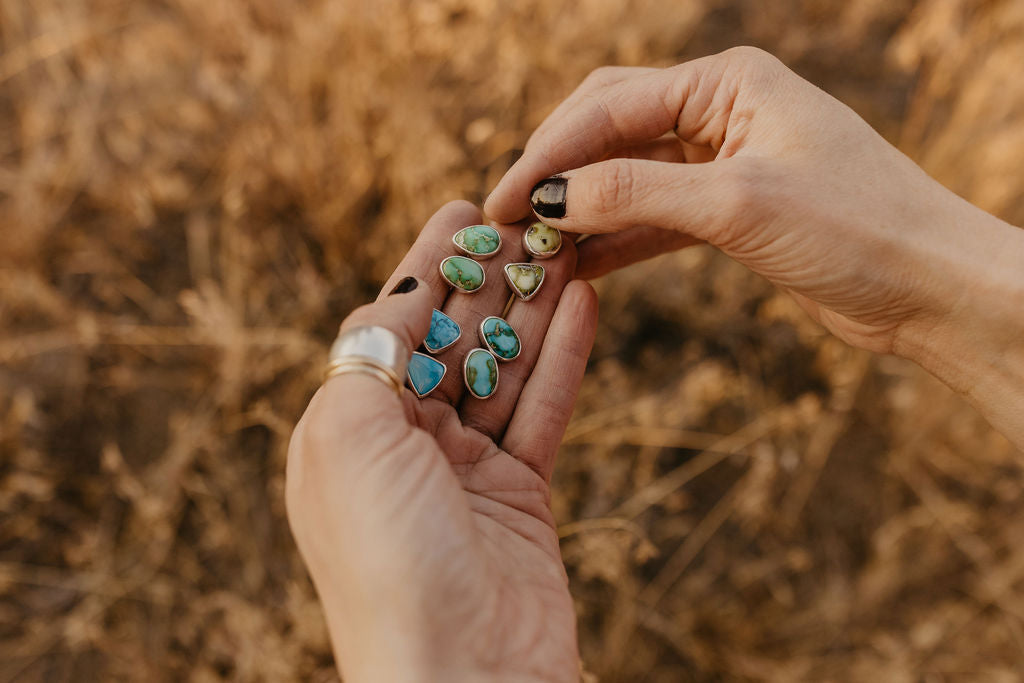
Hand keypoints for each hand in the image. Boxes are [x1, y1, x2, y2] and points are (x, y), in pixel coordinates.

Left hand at [286, 201, 595, 681]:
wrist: (463, 676)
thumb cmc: (388, 561)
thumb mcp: (346, 443)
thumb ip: (366, 362)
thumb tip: (391, 304)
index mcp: (343, 433)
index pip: (389, 326)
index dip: (427, 267)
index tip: (465, 212)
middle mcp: (400, 449)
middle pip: (452, 342)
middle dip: (490, 281)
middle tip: (534, 221)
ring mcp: (463, 474)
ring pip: (503, 370)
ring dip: (534, 310)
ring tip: (568, 250)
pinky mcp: (519, 497)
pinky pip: (543, 411)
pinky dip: (564, 360)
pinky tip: (586, 307)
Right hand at [485, 47, 1023, 446]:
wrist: (931, 288)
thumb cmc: (857, 226)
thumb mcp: (736, 203)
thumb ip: (635, 193)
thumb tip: (547, 197)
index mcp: (727, 81)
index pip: (609, 106)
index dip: (547, 155)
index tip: (500, 202)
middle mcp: (720, 111)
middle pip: (608, 131)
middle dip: (556, 174)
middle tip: (504, 221)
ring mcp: (722, 163)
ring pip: (626, 178)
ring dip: (581, 212)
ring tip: (532, 250)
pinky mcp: (728, 213)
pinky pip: (652, 219)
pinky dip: (614, 241)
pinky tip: (577, 266)